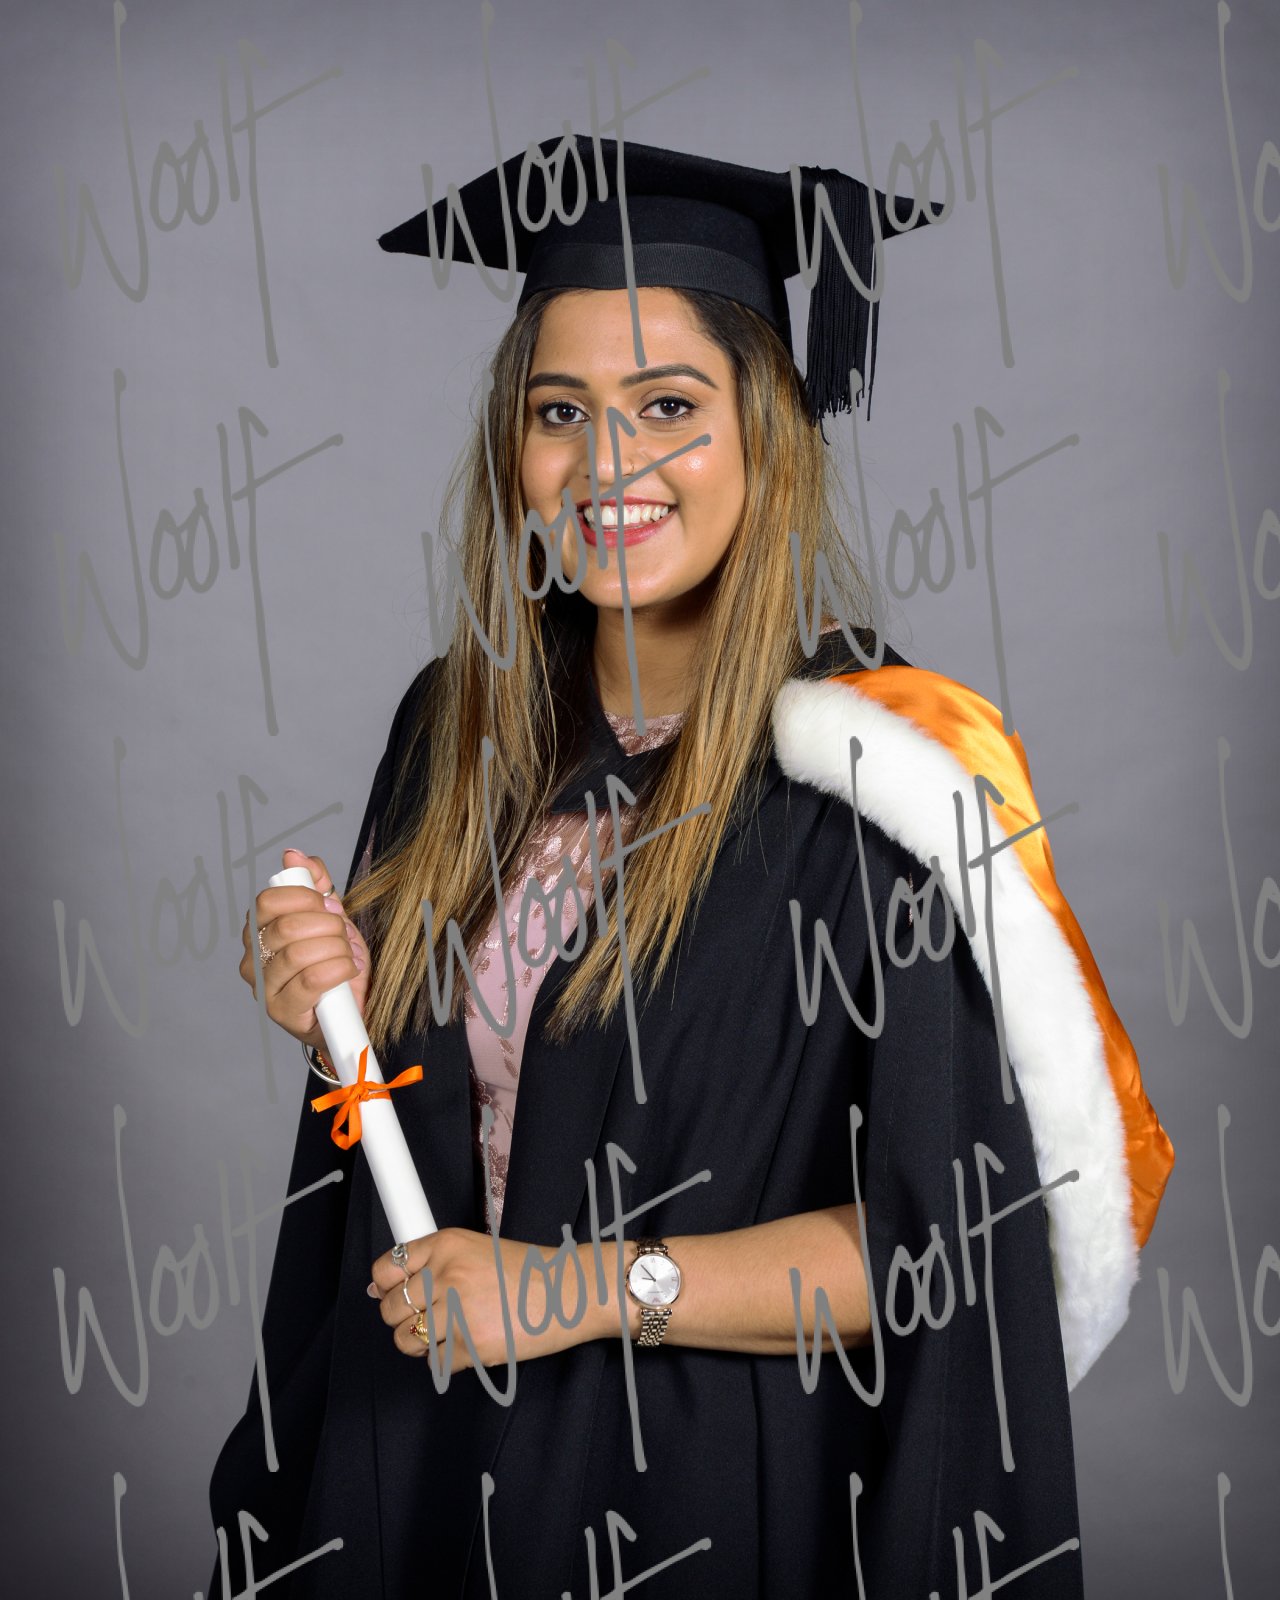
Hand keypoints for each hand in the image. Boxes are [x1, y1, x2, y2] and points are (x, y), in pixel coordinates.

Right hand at [239, 847, 370, 1049]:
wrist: (351, 1007)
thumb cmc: (335, 962)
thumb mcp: (331, 917)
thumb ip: (314, 884)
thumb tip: (293, 854)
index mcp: (258, 931)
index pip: (267, 902)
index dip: (305, 898)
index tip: (330, 906)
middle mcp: (252, 959)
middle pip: (286, 927)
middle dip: (327, 926)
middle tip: (343, 934)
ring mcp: (263, 988)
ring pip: (299, 953)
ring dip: (336, 949)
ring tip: (348, 955)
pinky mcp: (280, 1011)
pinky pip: (311, 979)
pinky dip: (339, 969)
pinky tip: (348, 970)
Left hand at [369, 1229, 601, 1371]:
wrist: (572, 1292)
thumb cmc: (532, 1273)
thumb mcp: (479, 1251)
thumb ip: (434, 1265)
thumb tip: (379, 1290)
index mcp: (448, 1244)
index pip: (387, 1267)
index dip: (384, 1286)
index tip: (389, 1293)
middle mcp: (448, 1274)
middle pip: (390, 1307)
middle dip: (401, 1318)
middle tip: (425, 1318)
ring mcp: (457, 1312)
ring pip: (404, 1340)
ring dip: (420, 1343)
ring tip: (447, 1334)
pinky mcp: (469, 1347)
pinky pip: (434, 1363)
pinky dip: (446, 1360)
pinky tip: (469, 1345)